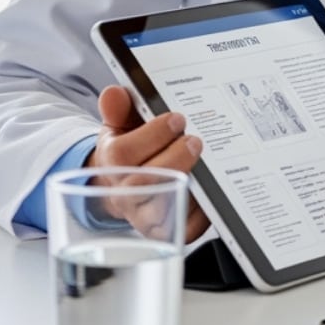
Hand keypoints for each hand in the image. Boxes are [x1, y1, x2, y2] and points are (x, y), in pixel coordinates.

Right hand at [87, 86, 210, 242]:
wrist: (126, 185)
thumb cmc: (130, 150)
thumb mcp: (123, 125)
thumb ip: (120, 108)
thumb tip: (115, 93)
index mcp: (111, 162)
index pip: (121, 154)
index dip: (152, 135)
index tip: (176, 119)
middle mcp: (124, 192)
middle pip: (140, 185)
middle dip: (172, 160)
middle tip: (194, 141)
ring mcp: (144, 215)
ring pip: (161, 210)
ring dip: (186, 185)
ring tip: (205, 163)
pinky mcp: (166, 230)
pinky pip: (185, 228)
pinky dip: (202, 212)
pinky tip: (213, 190)